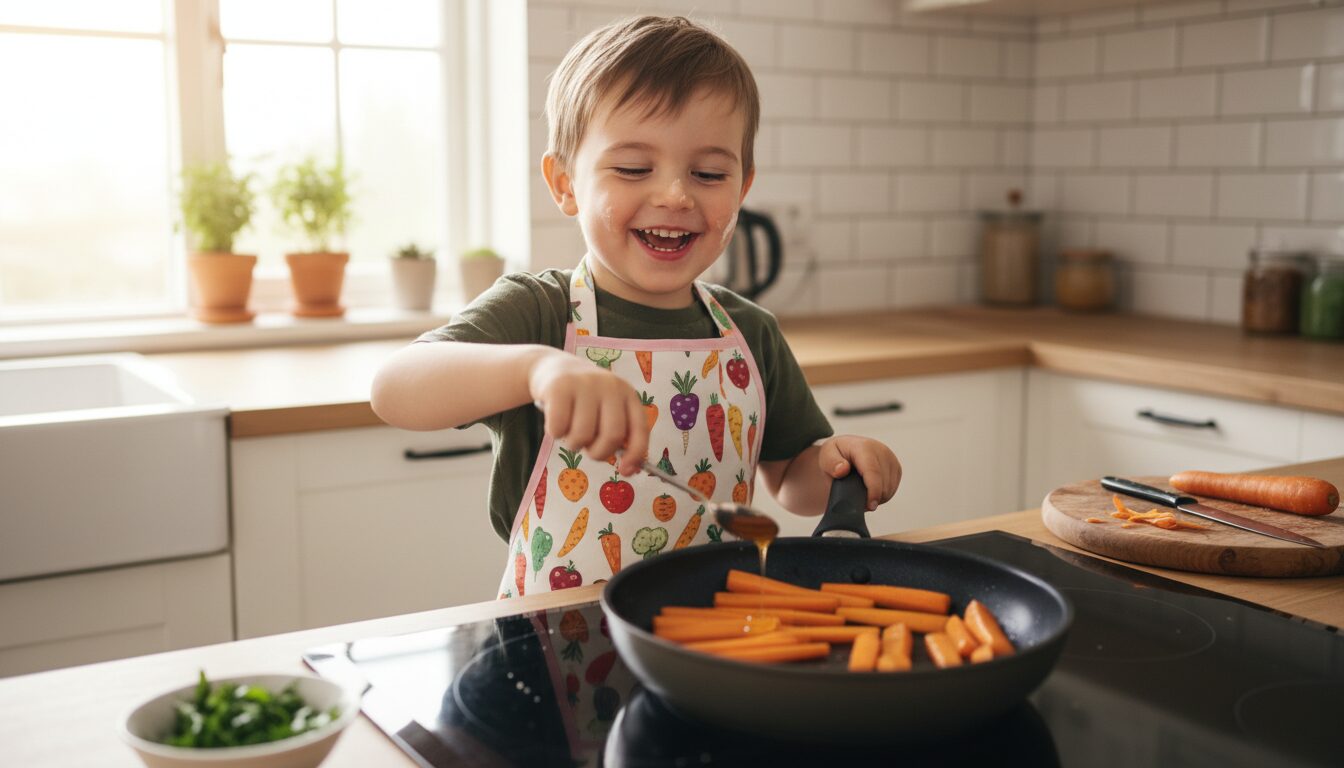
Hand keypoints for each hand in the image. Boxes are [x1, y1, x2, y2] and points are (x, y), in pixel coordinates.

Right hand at [528, 349, 647, 474]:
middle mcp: (610, 386)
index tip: (625, 471)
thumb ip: (617, 433)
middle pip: (612, 435)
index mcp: (627, 394)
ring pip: (583, 435)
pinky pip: (558, 428)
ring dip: (573, 444)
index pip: (640, 429)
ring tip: (569, 431)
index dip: (635, 454)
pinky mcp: (559, 387)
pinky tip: (555, 420)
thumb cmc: (582, 398)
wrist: (552, 366)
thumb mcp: (606, 408)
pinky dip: (555, 433)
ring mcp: (585, 384)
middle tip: (587, 449)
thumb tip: (629, 469)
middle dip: (598, 453)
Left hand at [817, 435, 900, 510]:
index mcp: (864, 447)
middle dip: (872, 497)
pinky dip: (883, 494)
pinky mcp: (896, 467)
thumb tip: (842, 470)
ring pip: (890, 488)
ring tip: (861, 493)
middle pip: (884, 484)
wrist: (845, 449)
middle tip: (855, 499)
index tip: (869, 506)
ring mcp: (891, 458)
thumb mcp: (826, 455)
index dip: (873, 491)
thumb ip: (831, 463)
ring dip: (877, 497)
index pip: (873, 472)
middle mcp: (881, 450)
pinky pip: (893, 488)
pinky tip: (870, 491)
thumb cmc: (835, 454)